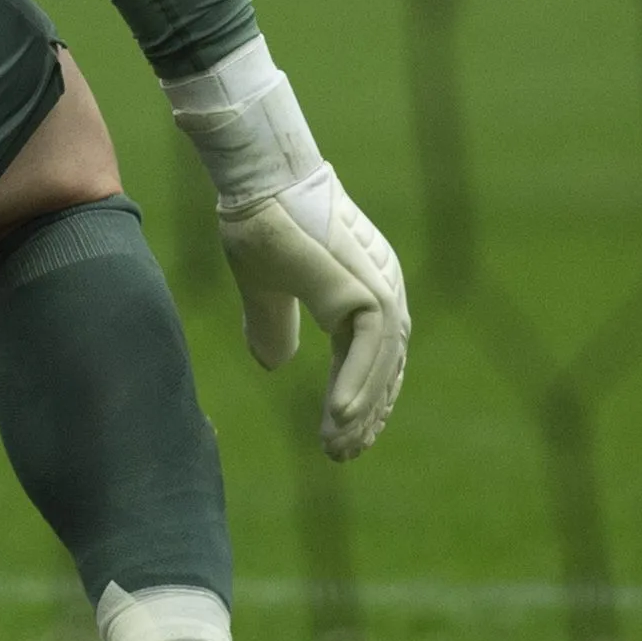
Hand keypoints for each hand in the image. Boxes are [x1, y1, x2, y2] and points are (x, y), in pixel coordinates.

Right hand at [217, 165, 410, 460]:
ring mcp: (380, 287)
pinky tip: (338, 418)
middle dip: (366, 413)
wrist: (255, 186)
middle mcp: (383, 286)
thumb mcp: (264, 290)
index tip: (343, 435)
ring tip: (337, 448)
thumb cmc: (258, 225)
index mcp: (364, 286)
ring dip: (360, 410)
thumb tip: (275, 365)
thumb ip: (273, 326)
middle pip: (386, 364)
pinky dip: (358, 386)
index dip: (361, 396)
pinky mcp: (367, 290)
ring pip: (382, 363)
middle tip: (343, 454)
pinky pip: (370, 350)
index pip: (374, 354)